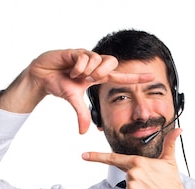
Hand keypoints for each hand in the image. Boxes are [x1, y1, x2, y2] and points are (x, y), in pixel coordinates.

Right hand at [0, 49, 153, 133]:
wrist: (42, 75)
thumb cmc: (59, 84)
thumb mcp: (73, 101)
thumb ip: (81, 115)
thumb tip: (83, 133)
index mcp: (97, 76)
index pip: (121, 76)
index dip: (135, 77)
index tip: (151, 77)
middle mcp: (95, 65)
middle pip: (112, 63)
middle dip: (102, 73)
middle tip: (89, 80)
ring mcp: (86, 56)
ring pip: (98, 61)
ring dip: (86, 71)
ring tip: (75, 76)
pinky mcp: (77, 51)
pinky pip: (84, 58)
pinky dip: (78, 68)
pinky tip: (70, 70)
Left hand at [82, 129, 194, 188]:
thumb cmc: (172, 183)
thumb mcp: (170, 161)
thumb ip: (169, 143)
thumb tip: (178, 130)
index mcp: (138, 162)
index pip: (113, 158)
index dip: (96, 156)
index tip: (84, 155)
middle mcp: (132, 174)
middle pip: (126, 175)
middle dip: (137, 179)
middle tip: (151, 184)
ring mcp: (130, 188)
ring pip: (128, 187)